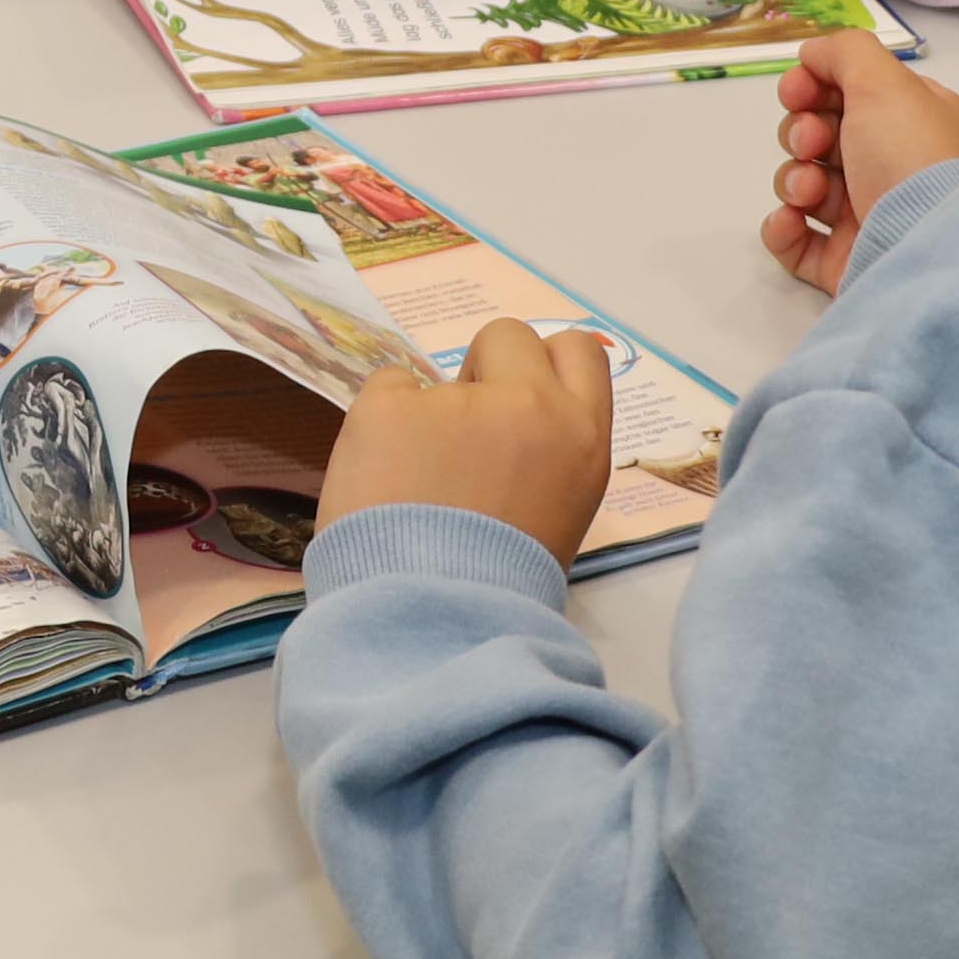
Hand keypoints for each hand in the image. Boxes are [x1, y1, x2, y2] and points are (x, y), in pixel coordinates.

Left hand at [316, 317, 615, 564]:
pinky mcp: (390, 405)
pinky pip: (385, 389)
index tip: (517, 398)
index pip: (581, 351)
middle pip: (510, 336)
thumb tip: (504, 427)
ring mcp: (458, 400)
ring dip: (424, 416)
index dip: (544, 367)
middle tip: (461, 435)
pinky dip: (377, 427)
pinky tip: (380, 481)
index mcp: (581, 439)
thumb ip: (544, 456)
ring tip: (413, 486)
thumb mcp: (557, 514)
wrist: (431, 622)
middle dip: (484, 370)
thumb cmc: (499, 587)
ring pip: (434, 374)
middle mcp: (529, 405)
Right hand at [765, 31, 958, 295]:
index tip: (797, 91)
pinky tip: (790, 221)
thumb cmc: (910, 157)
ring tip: (810, 192)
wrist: (925, 250)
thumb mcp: (884, 81)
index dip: (814, 87)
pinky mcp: (845, 261)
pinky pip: (796, 239)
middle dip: (802, 133)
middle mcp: (894, 167)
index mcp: (913, 123)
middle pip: (821, 136)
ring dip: (793, 179)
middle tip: (812, 143)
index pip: (851, 93)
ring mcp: (868, 217)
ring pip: (805, 185)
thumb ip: (844, 51)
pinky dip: (783, 228)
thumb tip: (813, 55)